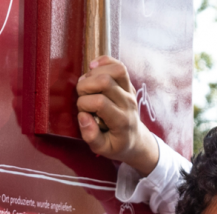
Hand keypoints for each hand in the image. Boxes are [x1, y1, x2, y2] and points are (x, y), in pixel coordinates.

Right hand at [77, 56, 159, 175]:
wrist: (135, 140)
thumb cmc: (116, 145)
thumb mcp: (102, 149)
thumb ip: (91, 137)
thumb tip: (83, 116)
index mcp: (121, 121)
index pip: (99, 102)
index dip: (83, 104)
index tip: (82, 112)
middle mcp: (128, 103)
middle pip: (105, 81)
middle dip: (85, 86)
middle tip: (81, 97)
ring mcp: (130, 92)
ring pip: (115, 69)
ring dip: (94, 73)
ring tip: (86, 84)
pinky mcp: (128, 84)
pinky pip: (118, 65)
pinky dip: (104, 62)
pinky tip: (93, 69)